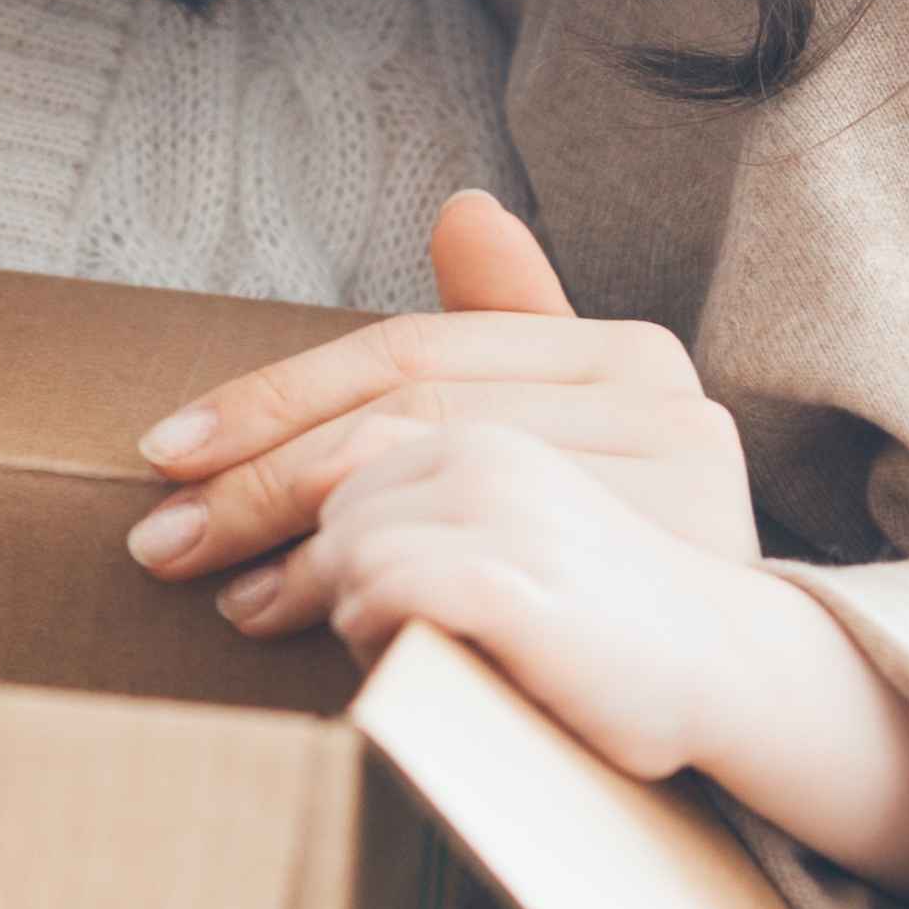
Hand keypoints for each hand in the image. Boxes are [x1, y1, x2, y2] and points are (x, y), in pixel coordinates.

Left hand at [131, 191, 752, 636]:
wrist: (743, 700)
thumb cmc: (640, 572)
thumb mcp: (587, 440)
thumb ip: (523, 333)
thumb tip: (461, 208)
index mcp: (627, 358)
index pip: (411, 356)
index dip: (282, 394)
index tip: (177, 444)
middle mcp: (627, 407)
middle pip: (386, 424)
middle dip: (255, 481)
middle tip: (164, 537)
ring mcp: (587, 493)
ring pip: (381, 499)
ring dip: (294, 556)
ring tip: (235, 600)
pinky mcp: (546, 583)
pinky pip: (399, 575)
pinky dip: (350, 603)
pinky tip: (325, 632)